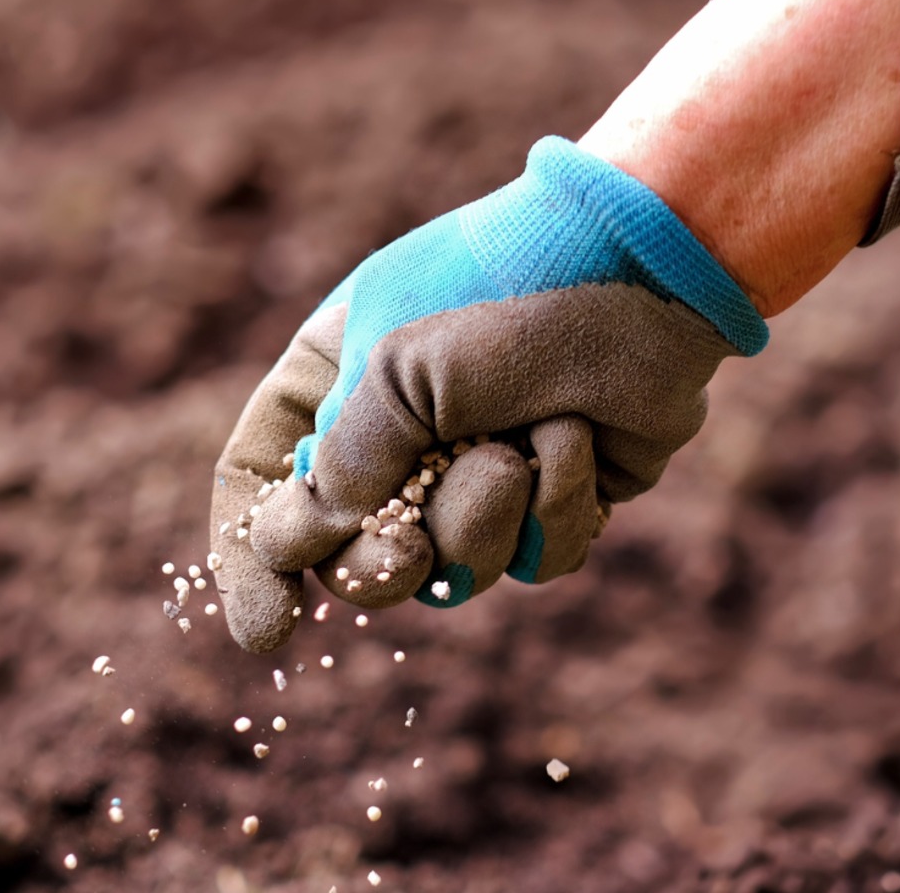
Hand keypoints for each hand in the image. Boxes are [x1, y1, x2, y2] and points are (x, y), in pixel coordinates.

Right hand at [210, 137, 766, 652]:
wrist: (647, 268)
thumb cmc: (507, 291)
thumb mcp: (396, 367)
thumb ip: (342, 465)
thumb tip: (295, 547)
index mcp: (336, 379)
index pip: (261, 480)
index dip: (252, 560)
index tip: (268, 630)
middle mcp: (401, 433)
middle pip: (352, 556)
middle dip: (382, 566)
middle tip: (406, 554)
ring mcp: (481, 470)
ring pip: (452, 570)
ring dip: (483, 518)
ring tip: (519, 444)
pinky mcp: (557, 498)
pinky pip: (535, 561)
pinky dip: (557, 509)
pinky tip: (578, 440)